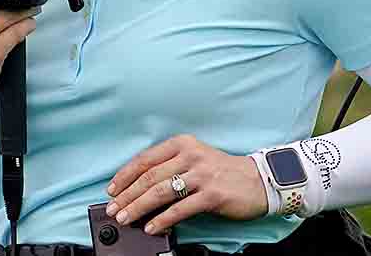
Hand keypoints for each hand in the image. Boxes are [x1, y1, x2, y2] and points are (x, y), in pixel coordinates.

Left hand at [105, 135, 267, 233]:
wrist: (258, 180)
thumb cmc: (222, 172)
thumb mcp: (194, 159)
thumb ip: (169, 168)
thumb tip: (138, 188)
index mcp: (182, 144)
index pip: (145, 159)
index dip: (124, 176)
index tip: (112, 190)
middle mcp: (190, 156)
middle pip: (149, 177)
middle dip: (127, 195)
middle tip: (114, 209)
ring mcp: (201, 175)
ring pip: (160, 192)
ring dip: (138, 207)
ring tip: (126, 218)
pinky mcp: (212, 194)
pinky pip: (180, 209)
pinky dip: (162, 219)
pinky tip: (152, 227)